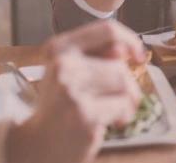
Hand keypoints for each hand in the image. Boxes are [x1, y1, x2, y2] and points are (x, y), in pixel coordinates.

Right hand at [5, 20, 145, 162]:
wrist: (38, 145)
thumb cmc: (61, 106)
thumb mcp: (73, 72)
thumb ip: (98, 56)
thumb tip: (124, 50)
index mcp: (59, 47)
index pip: (107, 30)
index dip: (130, 40)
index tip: (138, 56)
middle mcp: (62, 64)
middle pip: (120, 64)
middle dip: (127, 84)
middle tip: (116, 100)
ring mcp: (71, 90)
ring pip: (124, 82)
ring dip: (128, 100)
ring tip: (113, 111)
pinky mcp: (84, 115)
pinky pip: (123, 105)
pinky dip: (124, 115)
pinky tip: (109, 122)